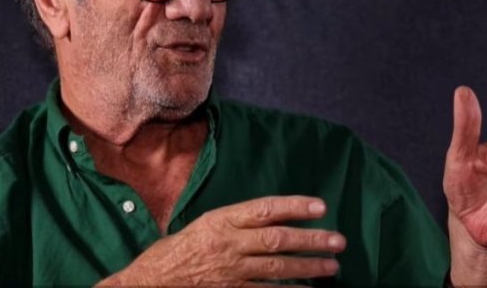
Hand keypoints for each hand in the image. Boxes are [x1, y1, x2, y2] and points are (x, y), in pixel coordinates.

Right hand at [98, 196, 345, 285]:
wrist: (148, 283)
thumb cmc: (174, 252)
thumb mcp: (203, 225)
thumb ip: (234, 223)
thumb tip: (270, 220)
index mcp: (221, 219)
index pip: (265, 209)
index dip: (295, 207)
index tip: (320, 206)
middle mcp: (228, 243)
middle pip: (277, 238)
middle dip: (311, 240)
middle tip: (338, 241)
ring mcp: (230, 271)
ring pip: (277, 267)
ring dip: (308, 267)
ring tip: (332, 266)